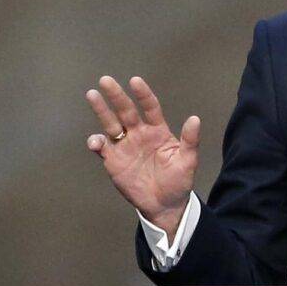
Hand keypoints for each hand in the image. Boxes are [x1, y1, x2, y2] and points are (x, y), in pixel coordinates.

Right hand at [86, 75, 201, 237]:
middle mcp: (139, 133)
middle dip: (116, 95)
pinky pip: (102, 147)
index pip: (149, 107)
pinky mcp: (113, 159)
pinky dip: (96, 142)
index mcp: (157, 130)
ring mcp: (124, 145)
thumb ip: (190, 141)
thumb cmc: (178, 181)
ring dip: (101, 110)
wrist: (164, 205)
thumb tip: (195, 119)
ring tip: (92, 95)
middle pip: (125, 110)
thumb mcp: (187, 161)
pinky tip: (95, 142)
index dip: (143, 94)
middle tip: (106, 80)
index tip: (135, 81)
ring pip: (110, 123)